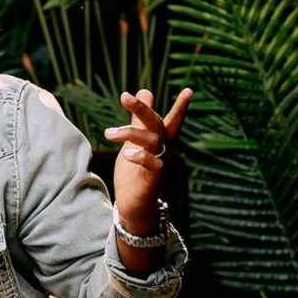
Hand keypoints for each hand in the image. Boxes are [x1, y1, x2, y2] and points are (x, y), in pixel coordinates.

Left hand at [104, 88, 192, 233]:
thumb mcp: (133, 142)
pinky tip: (128, 155)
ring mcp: (160, 164)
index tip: (190, 90)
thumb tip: (144, 92)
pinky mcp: (154, 179)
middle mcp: (163, 151)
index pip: (170, 121)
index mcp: (158, 142)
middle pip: (157, 125)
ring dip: (130, 133)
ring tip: (108, 133)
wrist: (132, 206)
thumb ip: (138, 120)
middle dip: (142, 109)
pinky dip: (141, 157)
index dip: (180, 107)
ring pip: (153, 141)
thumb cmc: (133, 174)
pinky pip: (154, 164)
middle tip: (125, 96)